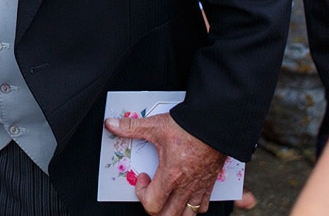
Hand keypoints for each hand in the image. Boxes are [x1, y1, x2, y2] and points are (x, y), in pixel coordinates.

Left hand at [103, 112, 225, 214]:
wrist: (215, 123)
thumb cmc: (190, 127)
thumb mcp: (156, 126)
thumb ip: (131, 127)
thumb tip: (112, 124)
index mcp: (172, 176)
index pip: (152, 205)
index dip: (141, 193)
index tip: (142, 177)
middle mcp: (187, 186)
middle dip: (155, 207)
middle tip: (151, 190)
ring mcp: (200, 188)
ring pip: (187, 215)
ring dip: (174, 210)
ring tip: (166, 195)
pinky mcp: (210, 184)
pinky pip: (202, 206)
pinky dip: (192, 205)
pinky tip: (185, 192)